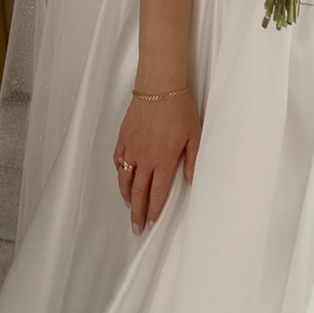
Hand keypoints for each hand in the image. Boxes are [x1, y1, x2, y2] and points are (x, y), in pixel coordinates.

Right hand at [113, 84, 199, 232]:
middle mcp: (145, 157)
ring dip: (126, 195)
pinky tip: (122, 177)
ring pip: (125, 178)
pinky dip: (119, 172)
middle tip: (136, 227)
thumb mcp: (195, 135)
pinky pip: (118, 159)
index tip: (152, 222)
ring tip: (128, 207)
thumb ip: (192, 160)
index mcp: (163, 160)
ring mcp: (131, 147)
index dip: (154, 210)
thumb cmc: (180, 108)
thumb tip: (191, 181)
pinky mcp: (124, 136)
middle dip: (137, 212)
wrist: (159, 85)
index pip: (157, 192)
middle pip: (138, 191)